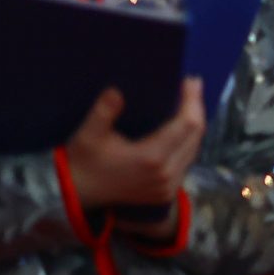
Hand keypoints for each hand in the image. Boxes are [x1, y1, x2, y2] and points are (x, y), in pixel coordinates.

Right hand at [63, 80, 205, 214]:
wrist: (77, 193)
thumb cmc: (82, 161)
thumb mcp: (88, 134)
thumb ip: (103, 112)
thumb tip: (116, 91)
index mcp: (151, 159)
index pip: (187, 124)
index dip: (192, 100)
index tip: (190, 81)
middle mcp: (165, 175)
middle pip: (195, 135)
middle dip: (196, 108)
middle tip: (192, 86)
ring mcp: (167, 187)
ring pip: (194, 149)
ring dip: (194, 125)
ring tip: (189, 102)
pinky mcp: (166, 193)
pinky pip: (186, 162)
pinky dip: (187, 142)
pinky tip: (182, 127)